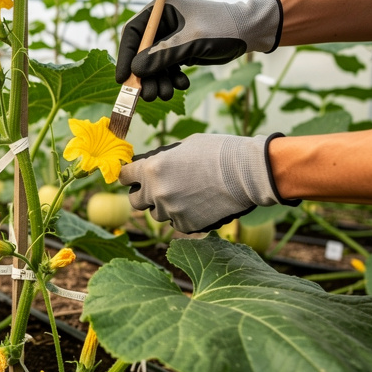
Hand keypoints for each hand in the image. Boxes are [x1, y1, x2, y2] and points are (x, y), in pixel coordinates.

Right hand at [116, 0, 282, 101]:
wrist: (251, 31)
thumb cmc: (223, 27)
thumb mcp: (191, 41)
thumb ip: (162, 55)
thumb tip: (135, 71)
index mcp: (160, 9)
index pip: (133, 33)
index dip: (125, 57)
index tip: (123, 79)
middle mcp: (162, 23)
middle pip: (141, 53)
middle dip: (145, 76)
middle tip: (149, 95)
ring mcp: (170, 38)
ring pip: (153, 65)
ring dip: (159, 81)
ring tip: (167, 94)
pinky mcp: (179, 50)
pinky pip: (167, 68)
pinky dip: (172, 79)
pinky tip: (183, 84)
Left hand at [118, 133, 298, 233]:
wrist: (247, 172)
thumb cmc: (217, 151)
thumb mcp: (183, 146)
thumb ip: (160, 159)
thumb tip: (147, 165)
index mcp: (151, 169)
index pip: (124, 177)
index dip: (129, 176)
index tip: (134, 176)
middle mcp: (156, 193)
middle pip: (135, 201)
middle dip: (143, 194)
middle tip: (158, 188)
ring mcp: (170, 211)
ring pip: (156, 213)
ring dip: (165, 205)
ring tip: (187, 193)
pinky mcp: (186, 225)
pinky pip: (175, 222)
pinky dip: (182, 215)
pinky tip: (199, 203)